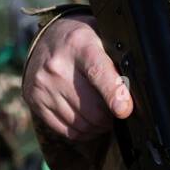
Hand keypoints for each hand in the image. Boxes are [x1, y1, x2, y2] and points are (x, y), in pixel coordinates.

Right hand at [22, 14, 132, 140]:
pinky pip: (66, 130)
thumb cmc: (83, 40)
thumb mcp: (102, 37)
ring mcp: (43, 85)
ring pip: (81, 123)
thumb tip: (135, 88)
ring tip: (104, 115)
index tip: (124, 110)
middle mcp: (57, 66)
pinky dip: (83, 132)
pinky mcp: (34, 100)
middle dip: (111, 116)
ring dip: (98, 126)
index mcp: (80, 45)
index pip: (98, 72)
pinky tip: (88, 121)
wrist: (47, 39)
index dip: (113, 94)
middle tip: (119, 110)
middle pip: (92, 108)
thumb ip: (117, 59)